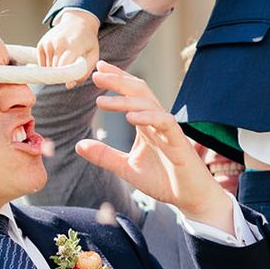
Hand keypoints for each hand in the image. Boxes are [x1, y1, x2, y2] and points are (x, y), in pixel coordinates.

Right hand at [37, 9, 97, 86]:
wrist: (78, 21)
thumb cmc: (87, 41)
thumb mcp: (93, 55)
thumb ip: (84, 72)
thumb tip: (69, 85)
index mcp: (73, 45)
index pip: (64, 67)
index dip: (66, 78)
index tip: (69, 82)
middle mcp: (58, 43)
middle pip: (55, 69)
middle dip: (61, 75)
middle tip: (69, 73)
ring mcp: (48, 42)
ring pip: (48, 68)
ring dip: (55, 70)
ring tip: (65, 62)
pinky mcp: (41, 44)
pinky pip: (42, 63)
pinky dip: (49, 65)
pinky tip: (57, 58)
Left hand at [75, 61, 233, 233]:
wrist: (190, 198)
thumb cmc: (163, 180)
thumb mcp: (126, 168)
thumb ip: (105, 155)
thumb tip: (78, 145)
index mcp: (146, 123)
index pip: (131, 94)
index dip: (116, 80)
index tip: (97, 70)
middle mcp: (157, 121)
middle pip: (139, 91)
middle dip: (118, 80)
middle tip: (96, 75)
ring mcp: (169, 130)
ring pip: (149, 104)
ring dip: (125, 100)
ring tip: (102, 101)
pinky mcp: (179, 142)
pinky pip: (165, 122)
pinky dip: (148, 117)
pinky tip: (130, 117)